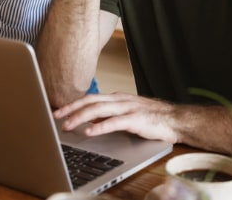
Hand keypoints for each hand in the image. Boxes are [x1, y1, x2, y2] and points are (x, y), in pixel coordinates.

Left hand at [54, 92, 177, 143]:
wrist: (175, 119)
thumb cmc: (151, 117)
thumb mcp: (126, 113)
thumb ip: (109, 115)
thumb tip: (91, 120)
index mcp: (116, 98)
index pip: (90, 99)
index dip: (73, 104)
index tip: (59, 111)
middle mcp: (119, 100)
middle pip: (90, 102)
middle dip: (71, 109)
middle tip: (56, 116)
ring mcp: (127, 108)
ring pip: (98, 110)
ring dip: (80, 117)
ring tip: (67, 125)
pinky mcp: (135, 119)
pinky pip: (114, 122)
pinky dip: (100, 127)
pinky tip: (89, 132)